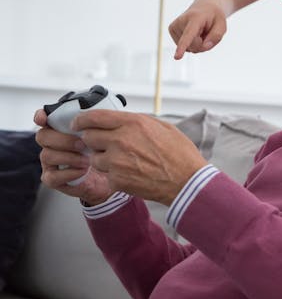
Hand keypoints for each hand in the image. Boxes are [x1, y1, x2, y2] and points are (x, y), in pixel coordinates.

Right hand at [34, 109, 113, 204]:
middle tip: (83, 144)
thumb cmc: (102, 151)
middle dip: (64, 140)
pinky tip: (83, 170)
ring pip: (47, 155)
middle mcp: (51, 144)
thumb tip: (92, 115)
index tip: (44, 118)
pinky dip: (69, 173)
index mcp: (60, 129)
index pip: (43, 119)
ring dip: (69, 157)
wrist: (109, 175)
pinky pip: (52, 176)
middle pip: (43, 136)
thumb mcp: (101, 133)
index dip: (41, 117)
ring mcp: (49, 162)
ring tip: (88, 160)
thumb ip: (92, 123)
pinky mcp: (52, 179)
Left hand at [69, 109, 207, 204]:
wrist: (185, 181)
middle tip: (100, 143)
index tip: (78, 123)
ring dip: (102, 158)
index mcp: (132, 123)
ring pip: (94, 157)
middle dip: (92, 139)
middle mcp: (121, 140)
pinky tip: (128, 172)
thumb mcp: (161, 126)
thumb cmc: (178, 153)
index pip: (94, 117)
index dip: (81, 120)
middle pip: (88, 137)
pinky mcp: (117, 180)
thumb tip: (121, 119)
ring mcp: (117, 161)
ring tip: (120, 160)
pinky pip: (105, 174)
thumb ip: (137, 121)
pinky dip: (112, 174)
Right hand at [168, 1, 226, 58]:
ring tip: (200, 30)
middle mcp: (182, 20)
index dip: (182, 47)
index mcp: (195, 18)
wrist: (204, 6)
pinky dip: (192, 43)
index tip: (176, 57)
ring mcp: (175, 25)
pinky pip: (185, 47)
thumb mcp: (222, 25)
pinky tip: (194, 33)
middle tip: (206, 32)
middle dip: (203, 44)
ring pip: (188, 48)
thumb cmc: (213, 16)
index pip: (188, 35)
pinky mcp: (171, 29)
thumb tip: (204, 47)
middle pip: (194, 46)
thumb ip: (216, 36)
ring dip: (198, 43)